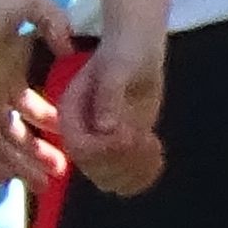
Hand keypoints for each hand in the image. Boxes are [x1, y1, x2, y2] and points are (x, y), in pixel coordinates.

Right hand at [67, 16, 168, 198]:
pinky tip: (157, 152)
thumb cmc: (124, 54)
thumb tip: (107, 129)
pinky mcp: (118, 146)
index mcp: (70, 112)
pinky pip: (126, 176)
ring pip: (110, 178)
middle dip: (124, 162)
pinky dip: (145, 173)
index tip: (134, 135)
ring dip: (136, 170)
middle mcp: (80, 131)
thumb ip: (109, 97)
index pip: (79, 149)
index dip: (107, 152)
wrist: (136, 49)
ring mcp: (98, 141)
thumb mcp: (117, 70)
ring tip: (153, 144)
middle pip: (93, 170)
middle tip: (147, 139)